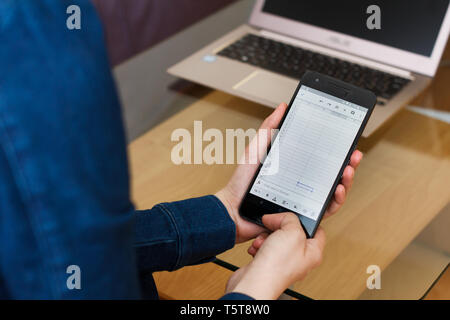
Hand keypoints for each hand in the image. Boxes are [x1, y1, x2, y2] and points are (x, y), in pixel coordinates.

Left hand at [216, 103, 362, 242]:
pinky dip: (336, 200)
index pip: (320, 157)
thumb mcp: (256, 150)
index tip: (345, 138)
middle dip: (347, 163)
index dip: (335, 149)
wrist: (233, 209)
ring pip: (332, 190)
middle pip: (331, 173)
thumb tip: (283, 107)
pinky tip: (338, 188)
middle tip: (354, 154)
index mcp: (294, 167)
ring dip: (346, 180)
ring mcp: (303, 199)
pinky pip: (325, 209)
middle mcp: (302, 183)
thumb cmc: (242, 182)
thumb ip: (269, 129)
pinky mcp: (302, 214)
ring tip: (348, 169)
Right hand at [225, 212, 324, 298]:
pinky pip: (266, 246)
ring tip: (264, 240)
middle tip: (273, 226)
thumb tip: (282, 217)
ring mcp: (284, 261)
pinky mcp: (269, 263)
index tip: (294, 214)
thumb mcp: (291, 232)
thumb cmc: (277, 267)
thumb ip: (291, 219)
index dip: (305, 220)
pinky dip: (260, 244)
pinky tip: (258, 248)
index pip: (317, 230)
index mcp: (313, 252)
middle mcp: (300, 258)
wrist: (255, 281)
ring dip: (267, 235)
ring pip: (277, 238)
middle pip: (293, 232)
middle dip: (279, 227)